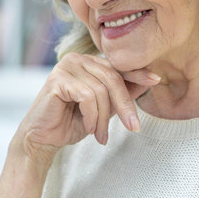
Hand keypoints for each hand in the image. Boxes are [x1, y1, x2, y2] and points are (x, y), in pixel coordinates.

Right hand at [13, 53, 161, 161]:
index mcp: (87, 63)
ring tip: (101, 135)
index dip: (137, 73)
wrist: (43, 138)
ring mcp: (66, 66)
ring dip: (105, 118)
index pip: (117, 66)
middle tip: (134, 127)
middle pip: (112, 78)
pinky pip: (87, 96)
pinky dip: (92, 116)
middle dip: (125, 105)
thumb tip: (148, 82)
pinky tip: (89, 127)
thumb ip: (120, 94)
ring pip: (101, 90)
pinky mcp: (57, 79)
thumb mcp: (103, 109)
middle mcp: (77, 59)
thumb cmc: (70, 122)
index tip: (156, 80)